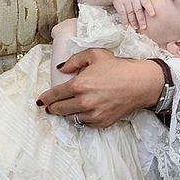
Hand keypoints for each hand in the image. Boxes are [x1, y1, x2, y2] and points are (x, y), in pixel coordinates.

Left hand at [37, 48, 163, 127]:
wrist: (139, 83)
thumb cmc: (118, 67)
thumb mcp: (95, 55)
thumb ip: (75, 60)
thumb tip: (62, 68)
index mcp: (79, 85)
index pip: (55, 95)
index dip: (45, 98)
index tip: (40, 101)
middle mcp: (83, 102)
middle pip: (59, 110)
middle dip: (52, 108)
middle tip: (49, 106)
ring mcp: (93, 115)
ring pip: (70, 118)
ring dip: (66, 114)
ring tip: (65, 109)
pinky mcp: (102, 123)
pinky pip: (84, 124)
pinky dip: (80, 119)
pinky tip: (81, 112)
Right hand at [110, 0, 153, 30]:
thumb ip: (144, 2)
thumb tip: (153, 15)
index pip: (146, 2)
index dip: (150, 8)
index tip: (153, 15)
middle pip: (138, 9)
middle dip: (141, 19)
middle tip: (144, 27)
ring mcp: (126, 0)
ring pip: (130, 12)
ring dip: (133, 21)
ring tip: (136, 28)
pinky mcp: (119, 3)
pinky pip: (122, 13)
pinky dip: (124, 21)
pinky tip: (126, 26)